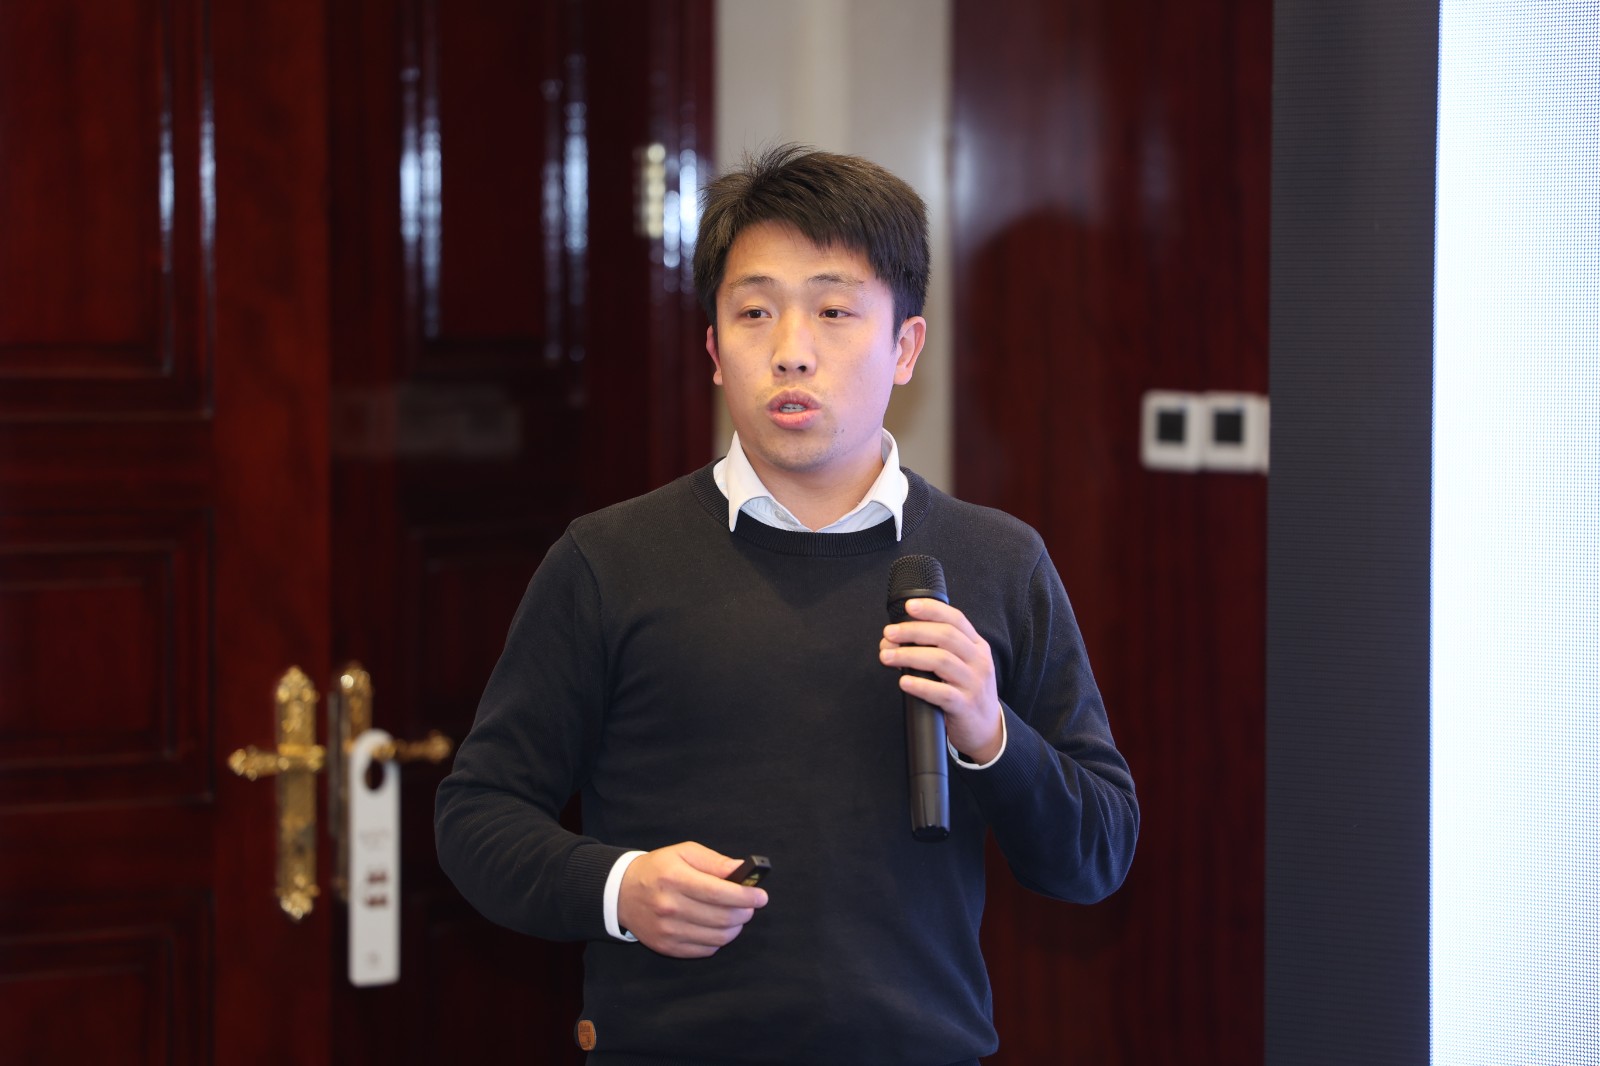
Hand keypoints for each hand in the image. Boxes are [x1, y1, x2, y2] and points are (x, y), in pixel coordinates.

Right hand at [617, 842, 768, 957]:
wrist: (622, 893)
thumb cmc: (658, 869)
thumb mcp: (684, 853)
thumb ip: (714, 861)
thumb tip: (741, 870)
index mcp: (675, 878)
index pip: (719, 893)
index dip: (746, 896)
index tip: (761, 896)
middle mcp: (670, 907)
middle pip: (722, 918)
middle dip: (744, 912)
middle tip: (750, 905)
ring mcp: (668, 931)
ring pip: (717, 937)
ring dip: (735, 928)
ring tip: (735, 916)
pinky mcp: (667, 947)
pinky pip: (705, 950)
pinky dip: (718, 940)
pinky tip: (716, 927)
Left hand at [880, 597, 1003, 763]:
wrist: (986, 729)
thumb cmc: (966, 691)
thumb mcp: (962, 665)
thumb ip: (939, 649)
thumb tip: (896, 639)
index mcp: (977, 646)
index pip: (956, 620)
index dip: (932, 610)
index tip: (909, 607)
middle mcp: (978, 661)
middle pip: (945, 636)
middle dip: (913, 631)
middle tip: (889, 633)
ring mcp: (973, 683)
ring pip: (941, 660)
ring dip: (909, 656)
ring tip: (886, 656)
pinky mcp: (965, 705)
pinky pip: (941, 693)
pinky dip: (919, 685)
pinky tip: (903, 682)